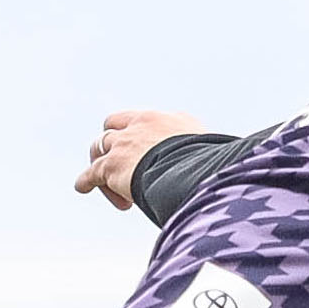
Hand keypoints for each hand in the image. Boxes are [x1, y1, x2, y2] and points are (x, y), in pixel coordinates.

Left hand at [73, 110, 202, 212]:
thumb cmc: (210, 167)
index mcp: (169, 120)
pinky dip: (86, 180)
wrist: (192, 169)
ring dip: (101, 162)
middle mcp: (142, 125)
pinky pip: (92, 172)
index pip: (146, 121)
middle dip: (114, 142)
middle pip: (116, 127)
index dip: (140, 135)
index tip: (146, 152)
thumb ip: (207, 157)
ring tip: (105, 180)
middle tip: (122, 165)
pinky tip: (82, 186)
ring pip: (100, 146)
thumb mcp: (212, 154)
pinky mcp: (112, 165)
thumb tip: (226, 171)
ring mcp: (125, 143)